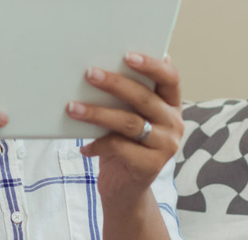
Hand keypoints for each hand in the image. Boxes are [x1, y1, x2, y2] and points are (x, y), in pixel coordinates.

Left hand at [67, 52, 182, 206]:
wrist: (125, 191)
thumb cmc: (123, 146)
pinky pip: (119, 147)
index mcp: (171, 105)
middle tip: (90, 73)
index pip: (170, 78)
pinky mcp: (151, 166)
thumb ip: (125, 99)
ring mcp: (166, 146)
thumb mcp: (127, 118)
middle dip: (115, 83)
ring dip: (97, 113)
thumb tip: (97, 69)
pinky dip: (97, 144)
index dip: (151, 65)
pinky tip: (84, 147)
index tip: (127, 55)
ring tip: (72, 107)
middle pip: (145, 98)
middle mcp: (175, 124)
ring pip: (129, 122)